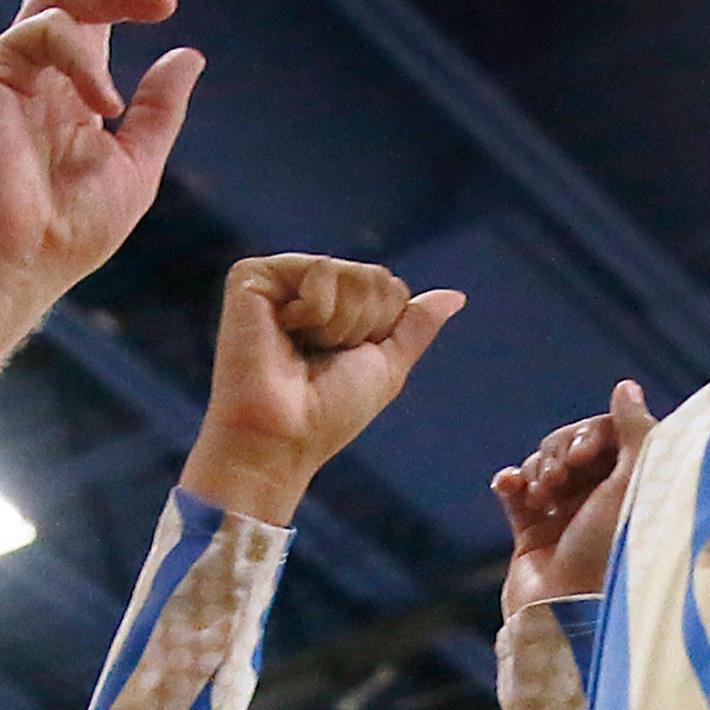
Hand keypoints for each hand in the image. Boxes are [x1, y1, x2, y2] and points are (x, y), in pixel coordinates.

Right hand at [0, 0, 204, 307]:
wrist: (21, 258)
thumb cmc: (72, 229)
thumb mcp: (137, 164)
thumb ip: (160, 110)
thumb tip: (189, 55)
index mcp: (69, 92)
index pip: (83, 20)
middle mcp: (38, 73)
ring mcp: (10, 70)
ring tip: (159, 2)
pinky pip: (43, 32)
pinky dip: (83, 60)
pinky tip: (104, 102)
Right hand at [180, 255, 466, 526]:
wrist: (282, 438)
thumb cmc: (327, 415)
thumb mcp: (386, 367)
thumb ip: (415, 327)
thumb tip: (458, 295)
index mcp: (332, 307)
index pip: (390, 289)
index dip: (381, 331)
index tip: (343, 363)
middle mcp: (303, 288)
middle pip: (376, 277)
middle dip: (363, 326)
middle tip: (320, 358)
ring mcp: (277, 280)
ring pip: (351, 273)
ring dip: (340, 325)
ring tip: (300, 351)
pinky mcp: (251, 277)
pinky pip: (321, 271)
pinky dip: (317, 313)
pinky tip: (283, 334)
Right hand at [495, 381, 654, 614]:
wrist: (575, 614)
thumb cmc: (618, 549)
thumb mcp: (638, 480)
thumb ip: (635, 429)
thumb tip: (626, 386)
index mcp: (637, 488)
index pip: (609, 434)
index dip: (592, 433)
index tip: (586, 452)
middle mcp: (605, 502)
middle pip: (572, 446)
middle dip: (562, 451)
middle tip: (562, 476)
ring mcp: (568, 520)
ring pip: (543, 466)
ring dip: (539, 470)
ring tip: (543, 495)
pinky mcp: (534, 538)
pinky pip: (516, 493)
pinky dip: (511, 483)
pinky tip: (509, 485)